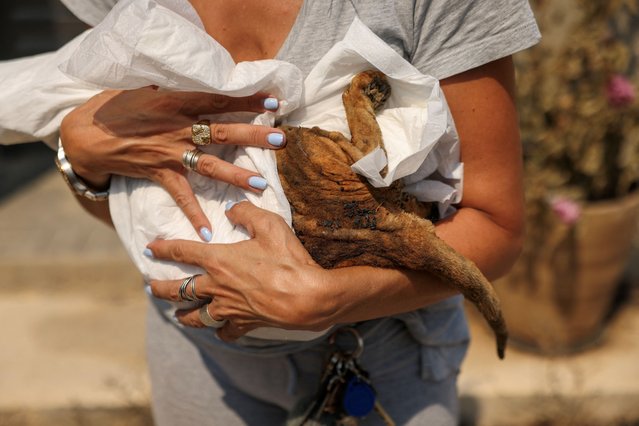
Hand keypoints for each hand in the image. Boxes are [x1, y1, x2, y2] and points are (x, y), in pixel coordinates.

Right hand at [60, 87, 285, 238]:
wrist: (86, 134)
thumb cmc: (120, 107)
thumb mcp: (149, 90)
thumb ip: (179, 91)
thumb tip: (205, 86)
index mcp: (176, 102)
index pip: (218, 99)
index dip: (246, 100)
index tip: (274, 100)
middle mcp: (177, 128)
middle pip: (221, 131)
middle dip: (252, 136)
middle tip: (280, 139)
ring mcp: (169, 153)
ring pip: (209, 164)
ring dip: (235, 174)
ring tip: (261, 184)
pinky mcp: (159, 173)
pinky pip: (181, 195)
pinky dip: (194, 213)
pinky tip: (209, 232)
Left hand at [146, 201, 333, 340]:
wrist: (306, 296)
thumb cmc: (288, 259)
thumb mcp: (269, 224)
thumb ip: (246, 212)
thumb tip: (231, 209)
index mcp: (219, 260)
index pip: (182, 251)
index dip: (163, 249)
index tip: (150, 248)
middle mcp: (217, 286)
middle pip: (179, 290)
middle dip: (161, 289)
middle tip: (150, 288)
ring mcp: (228, 308)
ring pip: (195, 316)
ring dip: (182, 314)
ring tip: (176, 314)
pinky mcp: (244, 323)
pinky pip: (224, 331)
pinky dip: (219, 331)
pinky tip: (218, 329)